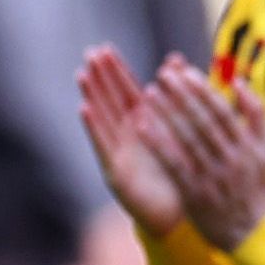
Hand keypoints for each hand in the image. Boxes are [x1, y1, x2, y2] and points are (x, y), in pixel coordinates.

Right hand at [76, 48, 185, 230]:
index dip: (116, 72)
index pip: (126, 92)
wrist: (181, 214)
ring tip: (83, 75)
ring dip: (92, 96)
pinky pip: (104, 145)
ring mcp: (120, 152)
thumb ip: (178, 97)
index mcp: (146, 125)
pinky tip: (85, 109)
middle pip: (111, 101)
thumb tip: (176, 61)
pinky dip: (94, 127)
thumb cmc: (181, 171)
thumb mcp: (181, 131)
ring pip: (103, 119)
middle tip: (90, 53)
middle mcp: (128, 136)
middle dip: (101, 78)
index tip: (105, 49)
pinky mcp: (116, 171)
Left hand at [151, 63, 264, 248]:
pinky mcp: (194, 191)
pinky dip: (158, 143)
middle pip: (204, 122)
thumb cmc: (252, 183)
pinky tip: (141, 126)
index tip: (183, 71)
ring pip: (187, 139)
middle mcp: (232, 159)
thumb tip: (238, 80)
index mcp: (250, 146)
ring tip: (148, 93)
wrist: (247, 230)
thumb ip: (256, 114)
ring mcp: (212, 176)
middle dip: (182, 96)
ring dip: (167, 115)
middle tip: (161, 74)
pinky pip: (173, 163)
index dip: (203, 90)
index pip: (224, 111)